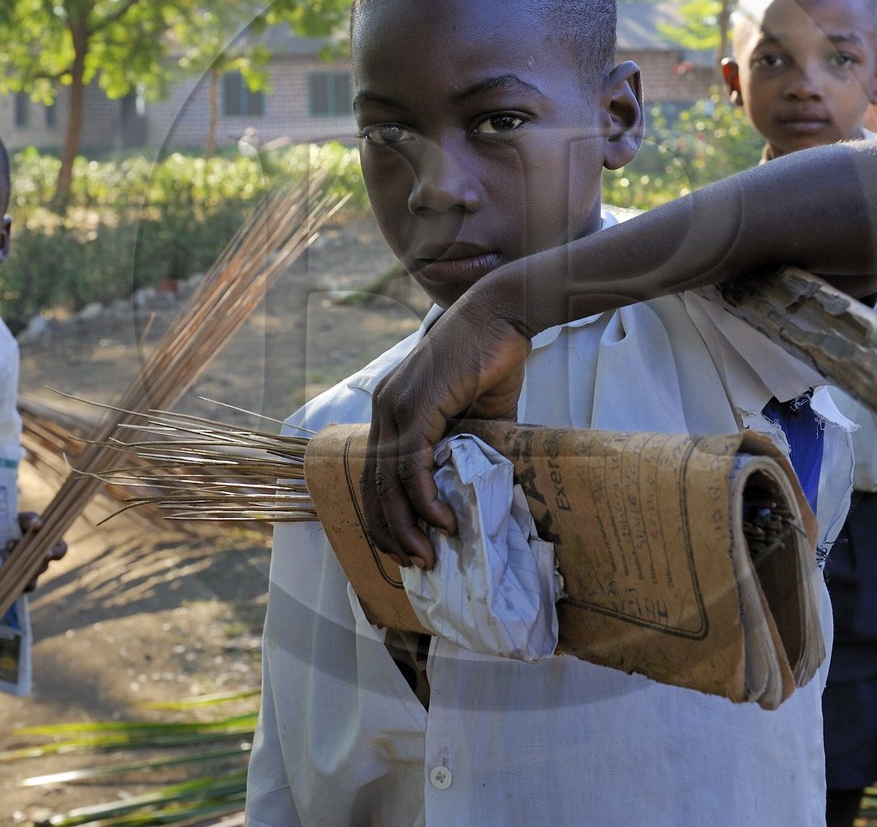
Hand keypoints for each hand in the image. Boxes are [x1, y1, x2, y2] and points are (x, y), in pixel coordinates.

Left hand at [11, 511, 67, 591]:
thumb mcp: (21, 519)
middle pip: (44, 565)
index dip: (56, 553)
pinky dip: (20, 583)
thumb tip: (38, 524)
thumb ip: (29, 519)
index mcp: (52, 542)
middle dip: (30, 558)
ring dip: (19, 565)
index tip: (47, 552)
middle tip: (15, 549)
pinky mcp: (24, 579)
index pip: (61, 551)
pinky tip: (8, 573)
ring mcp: (35, 570)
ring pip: (33, 574)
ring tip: (4, 552)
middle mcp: (45, 558)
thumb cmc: (17, 526)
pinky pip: (27, 587)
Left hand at [363, 287, 530, 568]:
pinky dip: (423, 497)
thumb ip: (469, 446)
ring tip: (427, 554)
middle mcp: (384, 408)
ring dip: (405, 524)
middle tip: (415, 563)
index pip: (375, 474)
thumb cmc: (494, 357)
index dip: (386, 515)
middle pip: (372, 484)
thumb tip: (480, 487)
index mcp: (392, 410)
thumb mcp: (478, 415)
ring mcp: (396, 405)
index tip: (406, 546)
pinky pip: (411, 463)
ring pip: (387, 479)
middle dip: (390, 530)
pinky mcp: (418, 405)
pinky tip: (441, 520)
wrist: (503, 313)